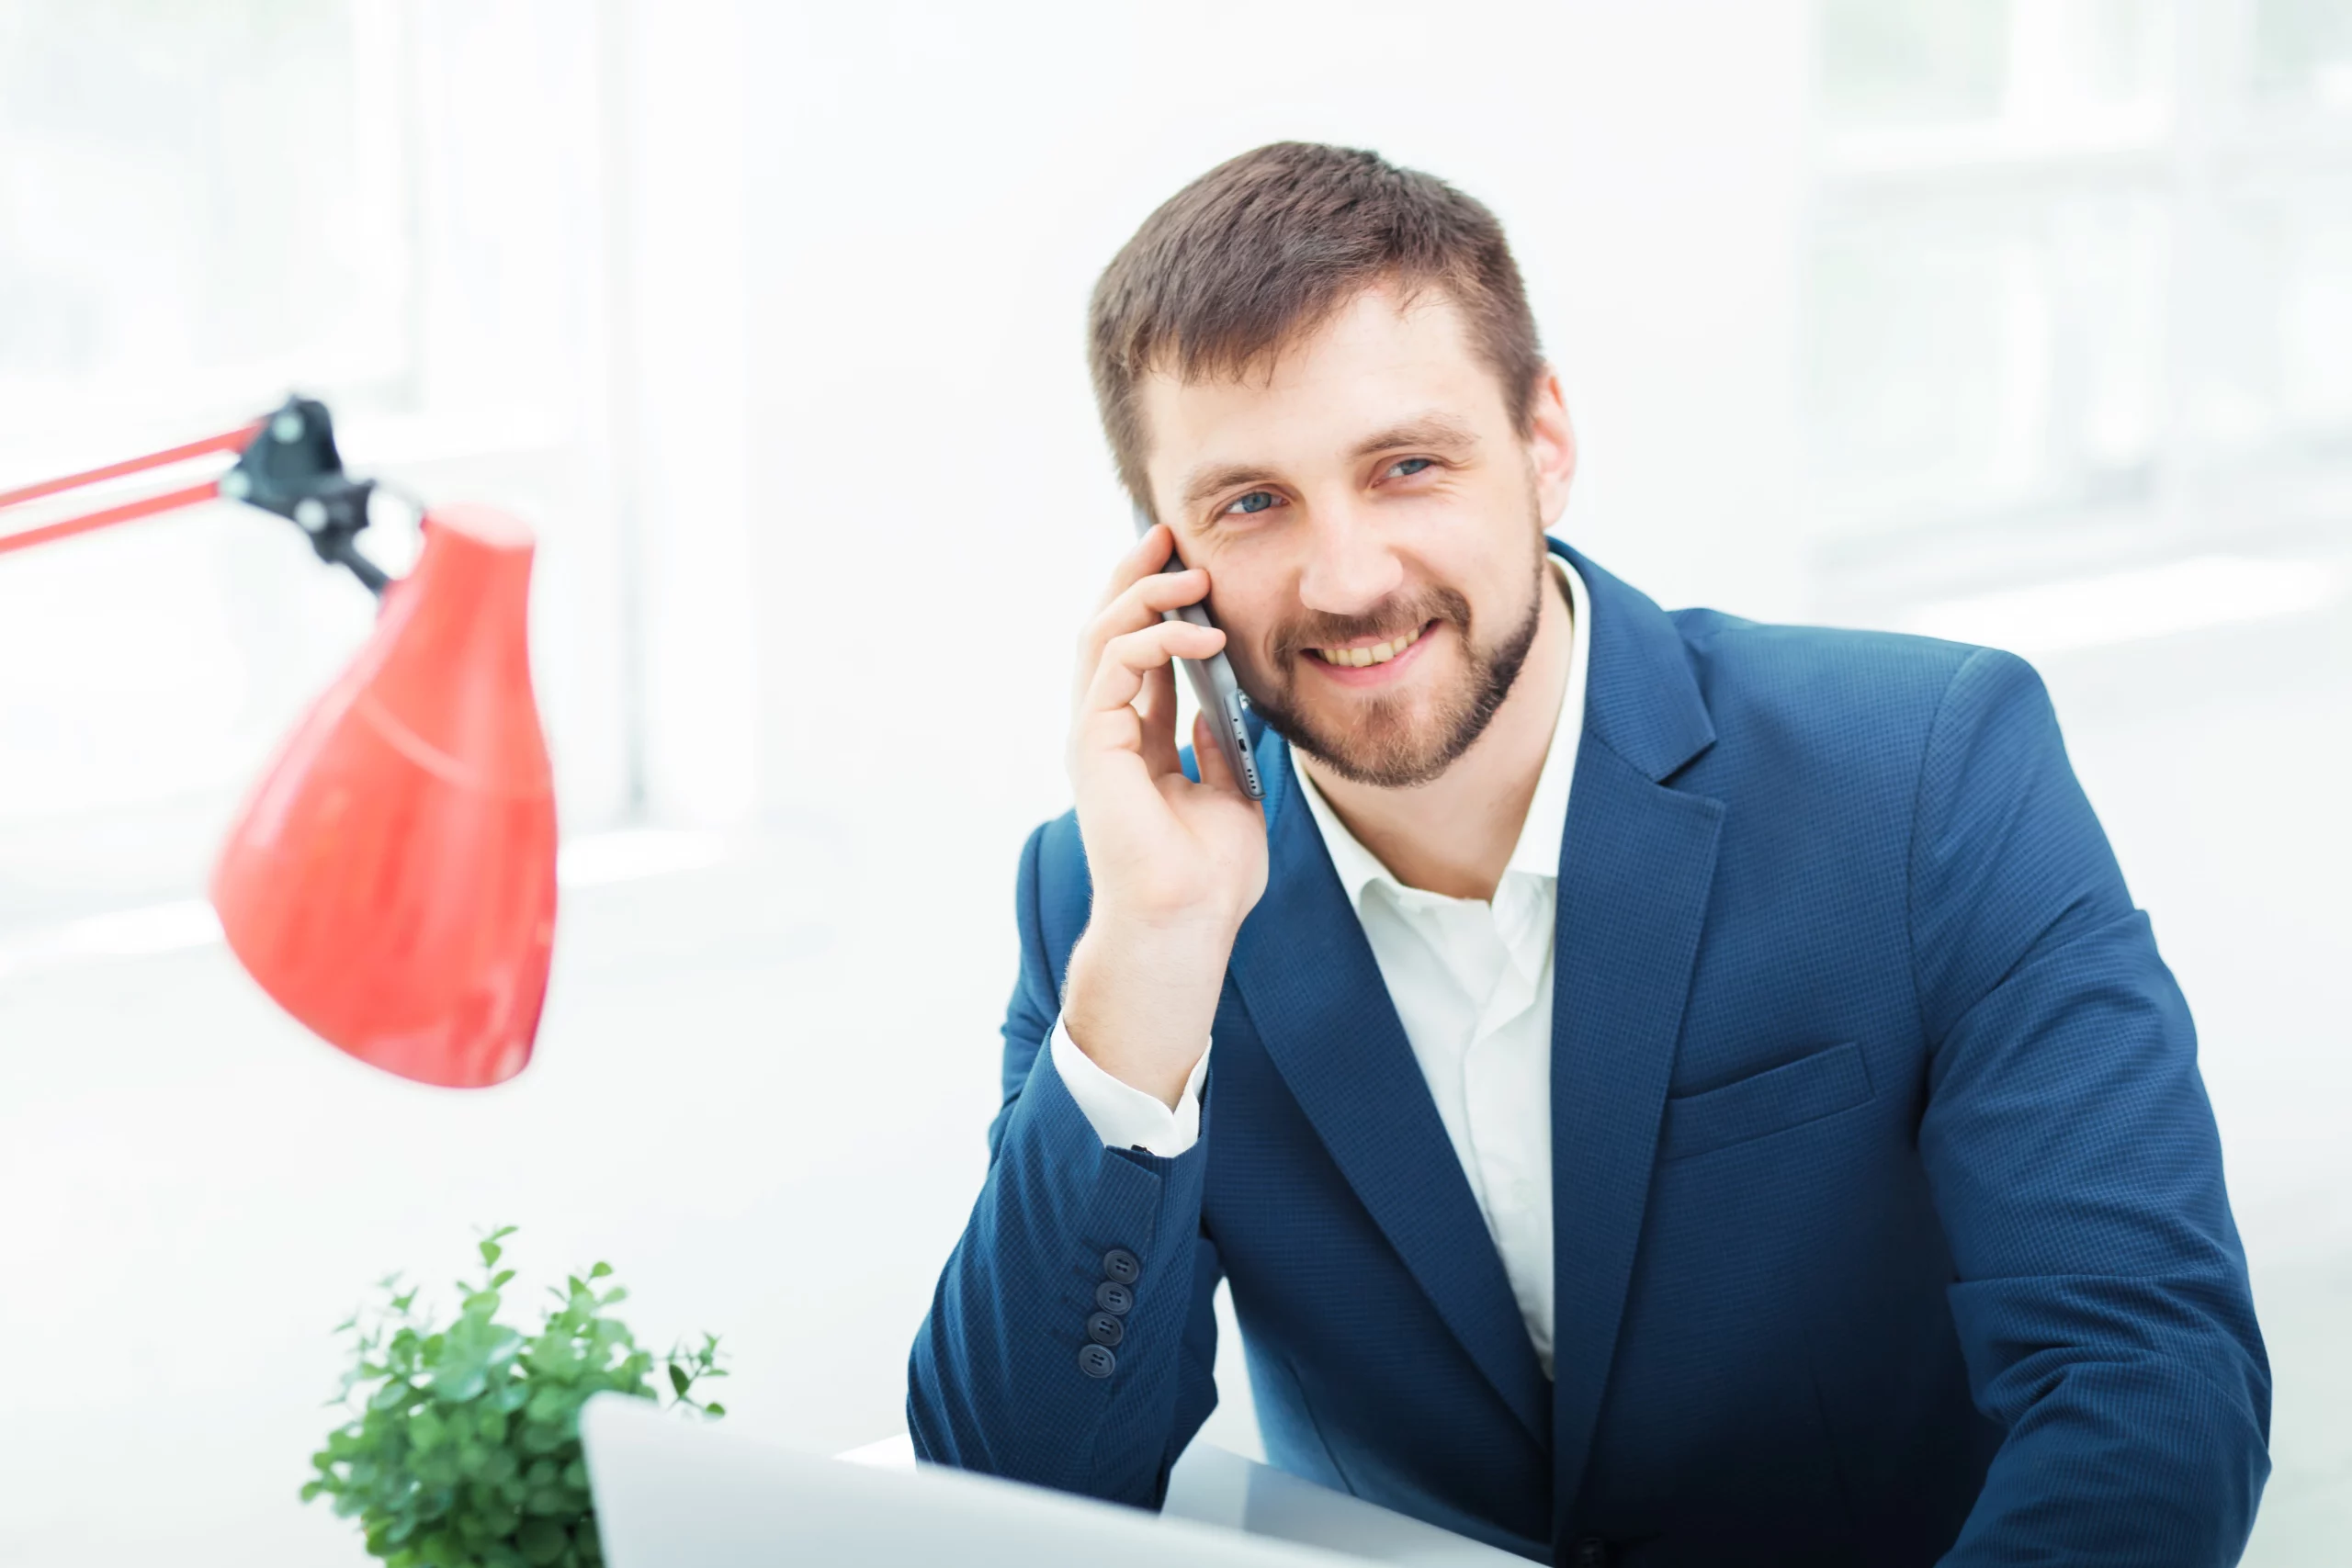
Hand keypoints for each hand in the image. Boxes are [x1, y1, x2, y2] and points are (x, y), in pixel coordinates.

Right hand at [1060, 523, 1268, 1104]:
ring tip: (1190, 574)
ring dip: (1144, 595)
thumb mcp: (1230, 797)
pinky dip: (1154, 639)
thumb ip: (1217, 750)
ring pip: (1100, 636)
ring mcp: (1094, 737)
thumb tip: (1218, 711)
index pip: (1134, 650)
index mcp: (1132, 740)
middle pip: (1105, 628)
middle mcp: (1105, 732)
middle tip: (1172, 535)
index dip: (1155, 600)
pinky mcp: (1094, 747)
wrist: (1186, 927)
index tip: (1187, 561)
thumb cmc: (1207, 879)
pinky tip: (1201, 633)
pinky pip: (1114, 668)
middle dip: (1135, 575)